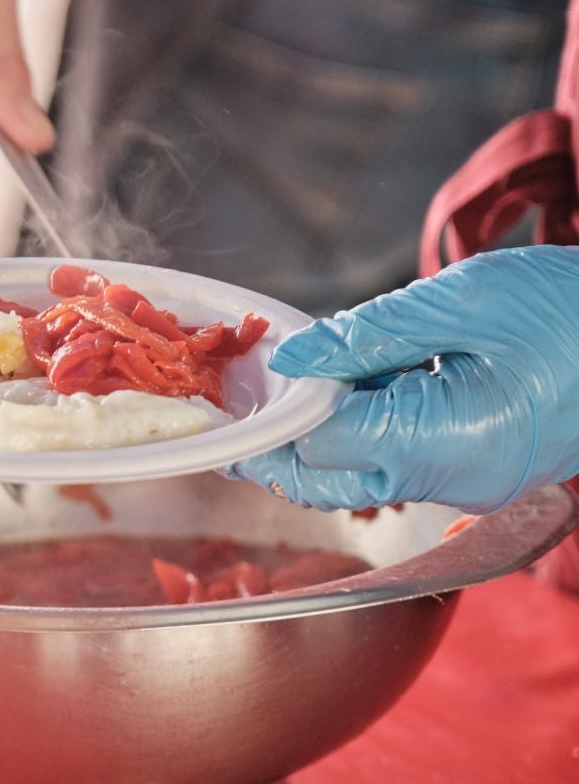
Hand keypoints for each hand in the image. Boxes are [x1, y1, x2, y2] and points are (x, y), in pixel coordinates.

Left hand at [227, 247, 578, 512]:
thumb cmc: (576, 310)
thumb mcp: (467, 298)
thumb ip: (372, 333)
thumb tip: (294, 361)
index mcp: (450, 444)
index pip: (323, 444)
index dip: (274, 409)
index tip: (239, 371)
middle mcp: (453, 483)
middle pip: (329, 478)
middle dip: (279, 435)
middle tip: (243, 385)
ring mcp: (467, 484)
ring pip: (359, 471)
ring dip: (320, 424)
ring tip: (296, 368)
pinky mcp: (476, 467)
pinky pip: (398, 455)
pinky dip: (365, 418)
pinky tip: (356, 372)